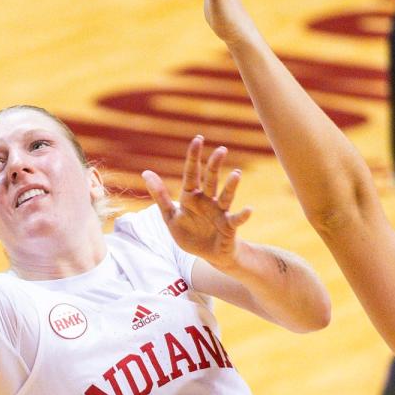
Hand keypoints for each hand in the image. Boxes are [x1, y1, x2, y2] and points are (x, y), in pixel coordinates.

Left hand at [142, 135, 251, 268]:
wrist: (207, 255)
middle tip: (221, 150)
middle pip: (211, 180)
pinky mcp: (229, 227)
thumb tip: (146, 172)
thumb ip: (159, 196)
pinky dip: (243, 215)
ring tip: (237, 174)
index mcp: (191, 197)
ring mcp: (219, 213)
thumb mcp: (170, 216)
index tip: (198, 139)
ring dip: (231, 186)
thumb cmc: (190, 234)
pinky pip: (236, 219)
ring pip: (225, 196)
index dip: (194, 157)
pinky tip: (249, 209)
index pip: (192, 173)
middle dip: (215, 165)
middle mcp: (207, 201)